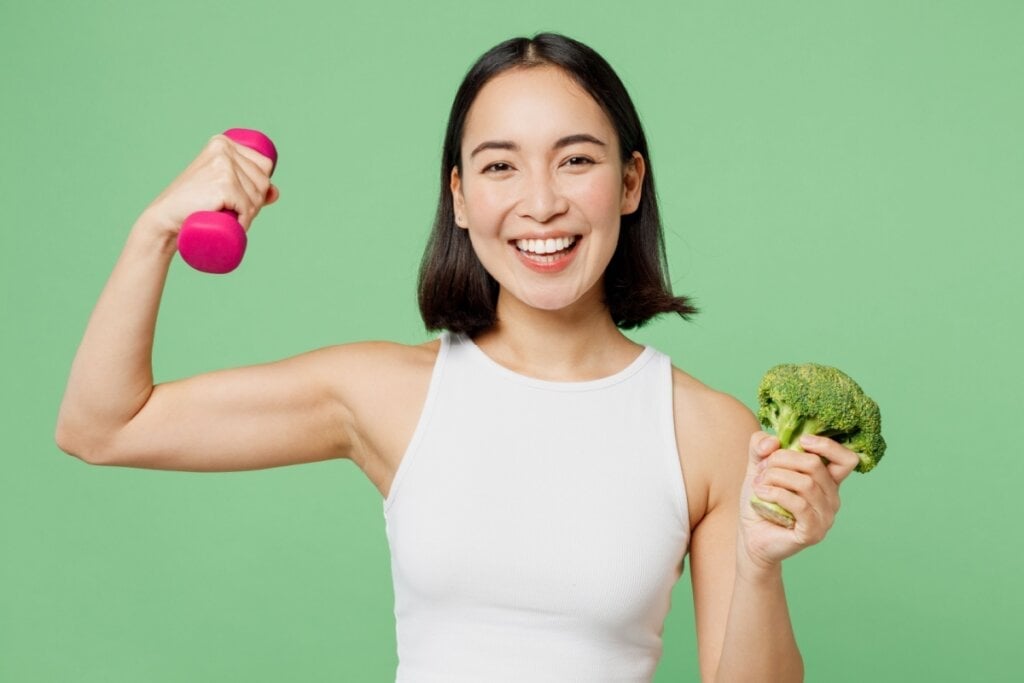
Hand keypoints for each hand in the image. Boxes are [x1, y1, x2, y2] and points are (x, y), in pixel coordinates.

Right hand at [136, 134, 278, 240]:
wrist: (166, 218)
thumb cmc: (194, 204)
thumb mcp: (223, 188)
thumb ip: (249, 186)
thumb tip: (276, 192)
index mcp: (224, 143)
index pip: (264, 166)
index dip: (259, 187)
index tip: (240, 199)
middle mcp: (223, 149)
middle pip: (263, 181)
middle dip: (255, 203)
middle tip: (232, 212)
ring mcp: (223, 165)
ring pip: (257, 195)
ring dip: (248, 214)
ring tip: (228, 217)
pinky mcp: (223, 183)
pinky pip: (247, 207)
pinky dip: (243, 220)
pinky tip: (231, 222)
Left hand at [737, 431, 860, 574]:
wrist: (751, 534)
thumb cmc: (761, 499)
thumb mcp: (757, 466)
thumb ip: (760, 446)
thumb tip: (774, 441)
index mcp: (826, 480)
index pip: (847, 459)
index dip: (827, 445)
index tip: (801, 441)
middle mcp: (831, 498)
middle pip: (814, 464)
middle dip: (782, 459)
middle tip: (762, 468)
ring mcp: (825, 517)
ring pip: (805, 483)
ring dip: (775, 477)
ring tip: (759, 483)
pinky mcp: (813, 532)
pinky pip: (799, 505)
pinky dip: (775, 493)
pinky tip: (761, 493)